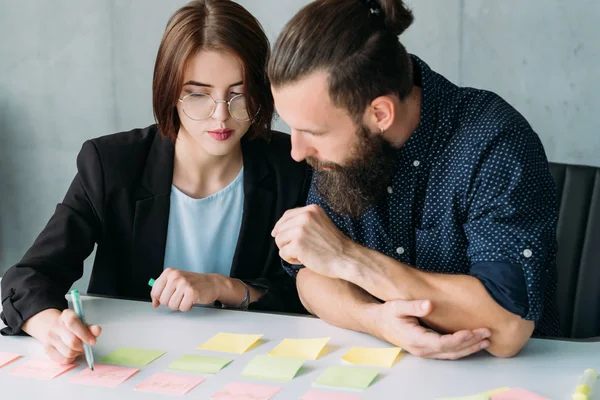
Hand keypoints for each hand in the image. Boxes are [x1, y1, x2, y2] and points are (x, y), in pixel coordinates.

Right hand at [42, 309, 100, 364]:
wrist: (54, 328)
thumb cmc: (73, 327)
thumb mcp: (83, 324)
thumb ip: (91, 328)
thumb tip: (97, 330)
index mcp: (66, 315)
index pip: (73, 322)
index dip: (84, 333)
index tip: (93, 341)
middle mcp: (55, 325)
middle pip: (72, 341)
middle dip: (82, 346)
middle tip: (85, 345)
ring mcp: (50, 338)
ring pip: (68, 352)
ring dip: (77, 353)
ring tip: (78, 348)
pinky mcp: (47, 349)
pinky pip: (64, 360)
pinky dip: (71, 358)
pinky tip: (72, 352)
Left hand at [150, 268, 220, 310]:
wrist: (211, 283)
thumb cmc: (192, 283)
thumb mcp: (175, 281)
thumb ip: (163, 290)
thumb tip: (155, 303)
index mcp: (169, 272)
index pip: (155, 291)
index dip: (159, 299)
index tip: (166, 297)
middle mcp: (175, 276)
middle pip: (163, 301)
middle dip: (171, 302)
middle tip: (180, 296)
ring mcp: (184, 284)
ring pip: (172, 306)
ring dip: (180, 305)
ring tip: (186, 297)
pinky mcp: (192, 293)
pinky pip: (183, 308)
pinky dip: (187, 307)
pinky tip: (192, 300)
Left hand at [271, 205, 350, 277]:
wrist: (346, 258)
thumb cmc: (334, 246)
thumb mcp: (320, 224)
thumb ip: (304, 221)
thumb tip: (279, 228)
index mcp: (311, 209)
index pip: (287, 215)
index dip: (280, 226)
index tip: (276, 234)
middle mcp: (305, 216)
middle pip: (281, 228)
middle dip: (285, 241)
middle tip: (299, 250)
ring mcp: (300, 229)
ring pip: (279, 241)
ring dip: (287, 250)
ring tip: (302, 255)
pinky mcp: (297, 244)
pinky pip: (282, 253)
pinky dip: (290, 259)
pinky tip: (303, 260)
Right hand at [367, 299, 490, 359]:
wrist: (377, 322)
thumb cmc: (387, 314)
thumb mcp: (397, 306)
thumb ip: (414, 306)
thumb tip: (429, 304)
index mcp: (416, 339)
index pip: (443, 343)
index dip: (460, 339)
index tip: (473, 331)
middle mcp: (421, 349)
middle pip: (451, 351)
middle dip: (471, 343)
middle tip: (487, 334)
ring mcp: (424, 352)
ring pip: (451, 355)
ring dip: (469, 349)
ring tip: (485, 341)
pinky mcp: (426, 350)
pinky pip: (447, 353)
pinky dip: (462, 349)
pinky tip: (471, 343)